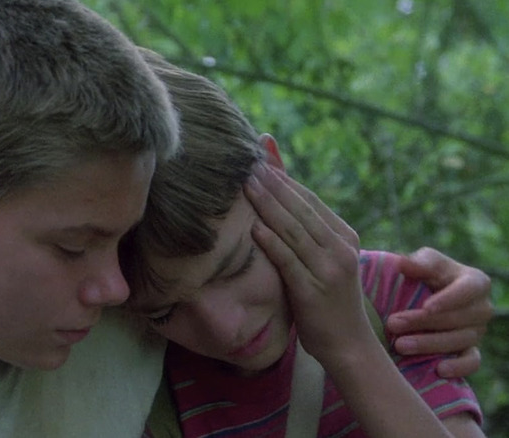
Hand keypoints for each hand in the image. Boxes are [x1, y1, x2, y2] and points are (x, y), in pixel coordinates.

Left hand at [243, 164, 372, 363]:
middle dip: (273, 184)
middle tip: (248, 163)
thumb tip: (280, 203)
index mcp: (344, 237)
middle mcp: (340, 249)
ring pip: (293, 230)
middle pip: (301, 210)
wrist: (348, 344)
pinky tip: (254, 227)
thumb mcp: (322, 260)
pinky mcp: (313, 290)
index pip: (310, 201)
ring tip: (246, 185)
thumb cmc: (328, 300)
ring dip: (268, 205)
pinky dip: (271, 242)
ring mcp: (328, 269)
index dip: (284, 180)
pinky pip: (288, 260)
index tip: (261, 161)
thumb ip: (304, 232)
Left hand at [386, 247, 492, 377]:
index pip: (467, 290)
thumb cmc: (427, 273)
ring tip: (400, 345)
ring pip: (459, 341)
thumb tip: (402, 263)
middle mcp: (482, 308)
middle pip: (457, 318)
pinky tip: (438, 370)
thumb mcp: (424, 262)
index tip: (426, 306)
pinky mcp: (472, 350)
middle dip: (423, 322)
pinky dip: (458, 367)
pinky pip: (472, 362)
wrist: (429, 295)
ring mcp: (478, 331)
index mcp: (476, 282)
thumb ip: (418, 262)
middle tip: (393, 324)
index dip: (448, 299)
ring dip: (429, 344)